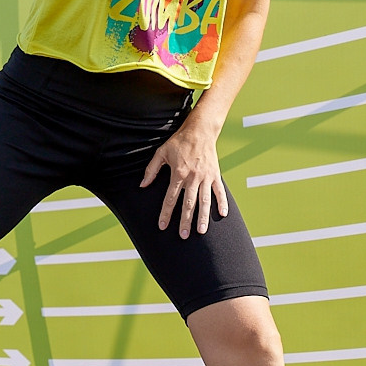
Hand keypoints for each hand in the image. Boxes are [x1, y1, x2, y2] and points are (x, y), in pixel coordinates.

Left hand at [140, 120, 230, 238]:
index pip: (170, 198)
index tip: (163, 226)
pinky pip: (219, 191)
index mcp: (178, 173)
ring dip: (203, 217)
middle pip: (188, 203)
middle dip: (185, 221)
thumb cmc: (178, 142)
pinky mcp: (215, 174)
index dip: (166, 213)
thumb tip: (142, 185)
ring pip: (204, 201)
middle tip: (183, 236)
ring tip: (200, 231)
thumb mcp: (161, 153)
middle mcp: (193, 177)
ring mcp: (206, 177)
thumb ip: (151, 170)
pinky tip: (223, 215)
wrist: (200, 130)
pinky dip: (222, 203)